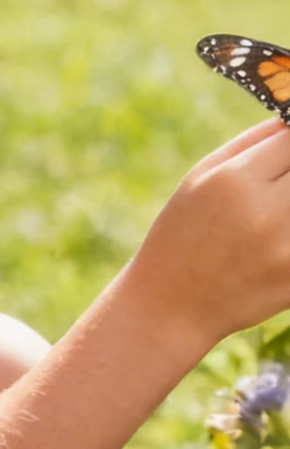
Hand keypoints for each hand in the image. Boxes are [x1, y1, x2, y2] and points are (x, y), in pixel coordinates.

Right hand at [130, 119, 289, 347]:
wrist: (170, 305)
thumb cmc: (181, 233)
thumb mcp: (198, 178)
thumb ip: (250, 144)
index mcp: (234, 180)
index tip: (285, 156)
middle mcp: (264, 211)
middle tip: (278, 189)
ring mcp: (286, 249)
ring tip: (274, 212)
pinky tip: (275, 240)